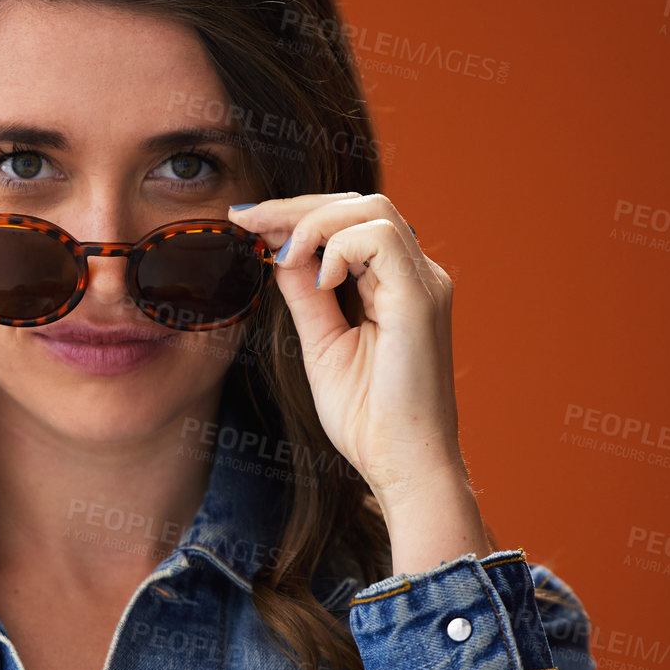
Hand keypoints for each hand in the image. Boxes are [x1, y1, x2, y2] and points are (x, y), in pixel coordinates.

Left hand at [228, 192, 465, 513]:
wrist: (401, 463)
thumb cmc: (367, 418)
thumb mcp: (321, 344)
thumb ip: (305, 294)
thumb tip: (280, 250)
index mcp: (395, 285)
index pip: (349, 223)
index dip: (296, 214)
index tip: (246, 221)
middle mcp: (416, 277)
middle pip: (360, 205)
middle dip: (297, 206)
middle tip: (247, 221)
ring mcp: (423, 284)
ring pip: (372, 210)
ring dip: (315, 222)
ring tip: (283, 255)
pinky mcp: (421, 298)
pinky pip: (381, 238)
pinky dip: (339, 247)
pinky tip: (319, 280)